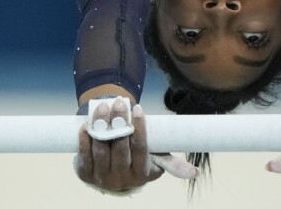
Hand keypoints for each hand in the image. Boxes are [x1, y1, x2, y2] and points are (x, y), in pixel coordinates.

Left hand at [76, 98, 198, 191]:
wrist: (112, 173)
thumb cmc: (137, 160)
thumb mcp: (155, 162)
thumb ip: (173, 164)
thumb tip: (196, 173)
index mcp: (141, 173)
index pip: (141, 148)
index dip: (139, 128)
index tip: (137, 108)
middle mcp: (122, 178)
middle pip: (120, 146)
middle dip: (119, 122)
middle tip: (119, 103)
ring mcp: (102, 177)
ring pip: (101, 148)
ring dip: (101, 126)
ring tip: (104, 107)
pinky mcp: (86, 174)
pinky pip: (84, 155)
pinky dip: (85, 138)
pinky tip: (87, 124)